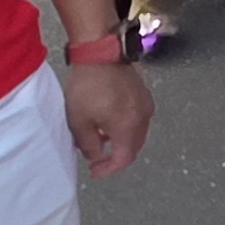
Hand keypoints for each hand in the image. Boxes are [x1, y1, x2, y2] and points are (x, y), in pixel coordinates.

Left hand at [61, 60, 152, 176]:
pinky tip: (109, 122)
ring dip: (121, 142)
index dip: (109, 169)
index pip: (124, 158)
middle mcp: (142, 118)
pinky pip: (138, 119)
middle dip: (116, 157)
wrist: (101, 53)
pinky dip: (126, 128)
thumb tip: (96, 156)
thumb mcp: (79, 121)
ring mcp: (145, 105)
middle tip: (98, 160)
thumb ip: (89, 145)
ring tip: (101, 140)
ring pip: (137, 134)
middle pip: (134, 147)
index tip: (95, 172)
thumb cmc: (88, 86)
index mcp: (128, 127)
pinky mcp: (143, 94)